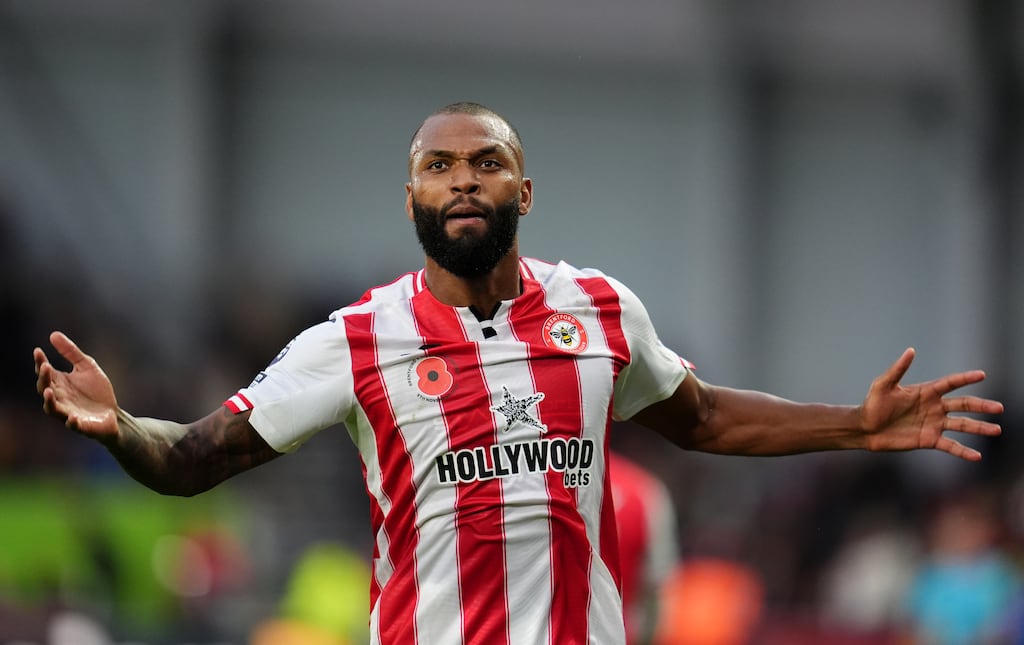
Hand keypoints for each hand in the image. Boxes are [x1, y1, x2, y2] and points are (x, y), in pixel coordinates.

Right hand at [34, 331, 119, 442]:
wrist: (113, 413)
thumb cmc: (96, 391)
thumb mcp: (87, 367)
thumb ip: (71, 352)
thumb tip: (53, 334)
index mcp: (60, 383)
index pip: (45, 372)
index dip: (40, 362)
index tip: (38, 351)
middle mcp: (59, 398)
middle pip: (45, 388)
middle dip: (44, 378)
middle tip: (45, 367)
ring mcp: (68, 412)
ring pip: (52, 408)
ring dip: (49, 401)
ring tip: (49, 391)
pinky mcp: (80, 425)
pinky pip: (72, 425)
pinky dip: (71, 422)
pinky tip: (73, 417)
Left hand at [860, 348, 1003, 460]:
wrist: (865, 428)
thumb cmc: (873, 404)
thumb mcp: (884, 385)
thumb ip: (898, 369)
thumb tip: (911, 350)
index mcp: (926, 391)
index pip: (950, 383)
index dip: (965, 379)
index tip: (982, 374)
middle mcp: (934, 407)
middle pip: (963, 405)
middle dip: (981, 406)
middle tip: (999, 408)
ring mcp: (934, 424)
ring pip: (962, 425)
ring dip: (979, 427)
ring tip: (997, 430)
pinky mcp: (929, 440)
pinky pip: (950, 446)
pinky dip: (963, 451)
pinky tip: (977, 457)